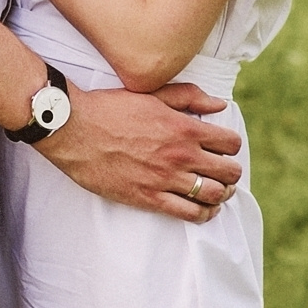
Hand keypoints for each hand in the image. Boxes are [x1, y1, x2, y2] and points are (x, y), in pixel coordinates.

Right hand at [43, 81, 242, 219]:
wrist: (75, 129)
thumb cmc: (111, 107)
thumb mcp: (153, 93)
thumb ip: (189, 97)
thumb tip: (219, 104)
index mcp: (184, 128)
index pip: (230, 143)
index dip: (232, 146)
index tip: (224, 148)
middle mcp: (180, 155)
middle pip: (228, 172)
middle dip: (232, 172)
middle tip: (225, 171)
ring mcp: (165, 179)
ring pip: (214, 195)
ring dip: (222, 194)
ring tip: (218, 191)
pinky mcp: (148, 198)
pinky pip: (188, 214)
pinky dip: (204, 214)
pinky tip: (205, 210)